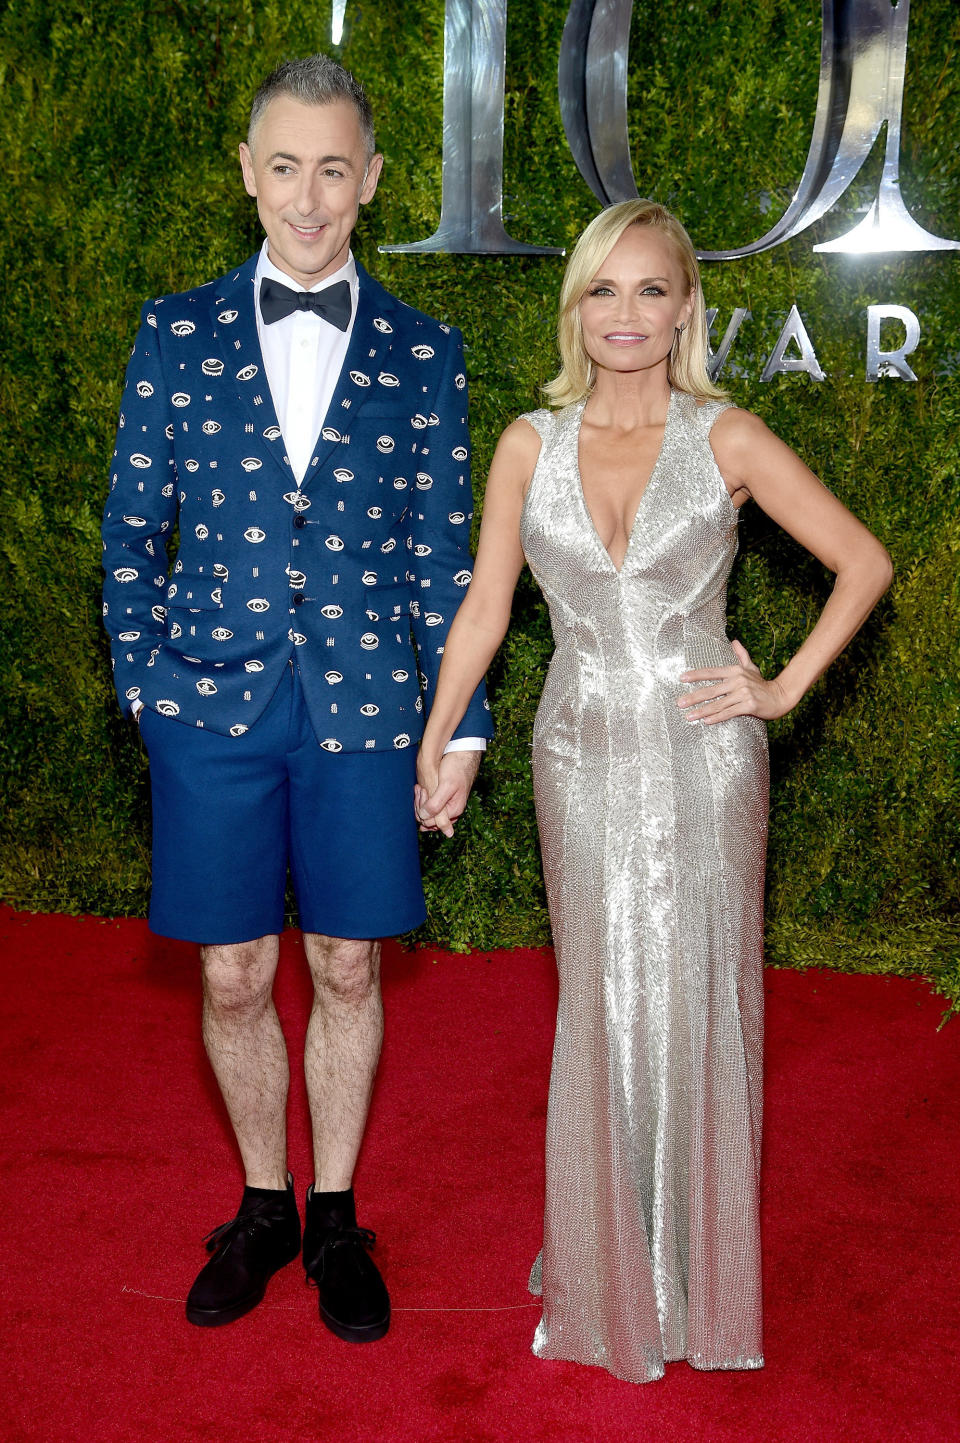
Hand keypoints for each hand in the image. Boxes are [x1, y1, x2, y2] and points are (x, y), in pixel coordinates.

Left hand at [414, 749, 481, 837]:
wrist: (463, 754)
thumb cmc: (457, 767)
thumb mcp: (447, 786)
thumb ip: (436, 804)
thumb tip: (424, 818)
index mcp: (453, 810)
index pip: (430, 822)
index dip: (422, 810)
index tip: (423, 791)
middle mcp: (450, 810)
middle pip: (428, 818)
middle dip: (420, 805)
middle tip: (420, 788)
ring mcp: (446, 804)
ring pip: (427, 811)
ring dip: (420, 800)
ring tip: (419, 787)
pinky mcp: (442, 797)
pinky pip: (429, 803)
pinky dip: (422, 797)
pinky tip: (420, 787)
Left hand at [677, 640, 791, 723]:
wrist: (780, 697)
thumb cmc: (762, 684)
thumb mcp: (751, 668)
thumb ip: (742, 655)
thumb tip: (734, 641)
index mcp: (735, 671)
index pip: (711, 672)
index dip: (696, 675)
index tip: (682, 678)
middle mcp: (738, 681)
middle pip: (711, 690)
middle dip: (693, 697)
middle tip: (679, 703)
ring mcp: (743, 693)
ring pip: (718, 704)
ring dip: (702, 711)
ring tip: (689, 716)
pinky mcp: (749, 705)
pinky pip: (729, 712)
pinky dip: (717, 717)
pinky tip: (706, 721)